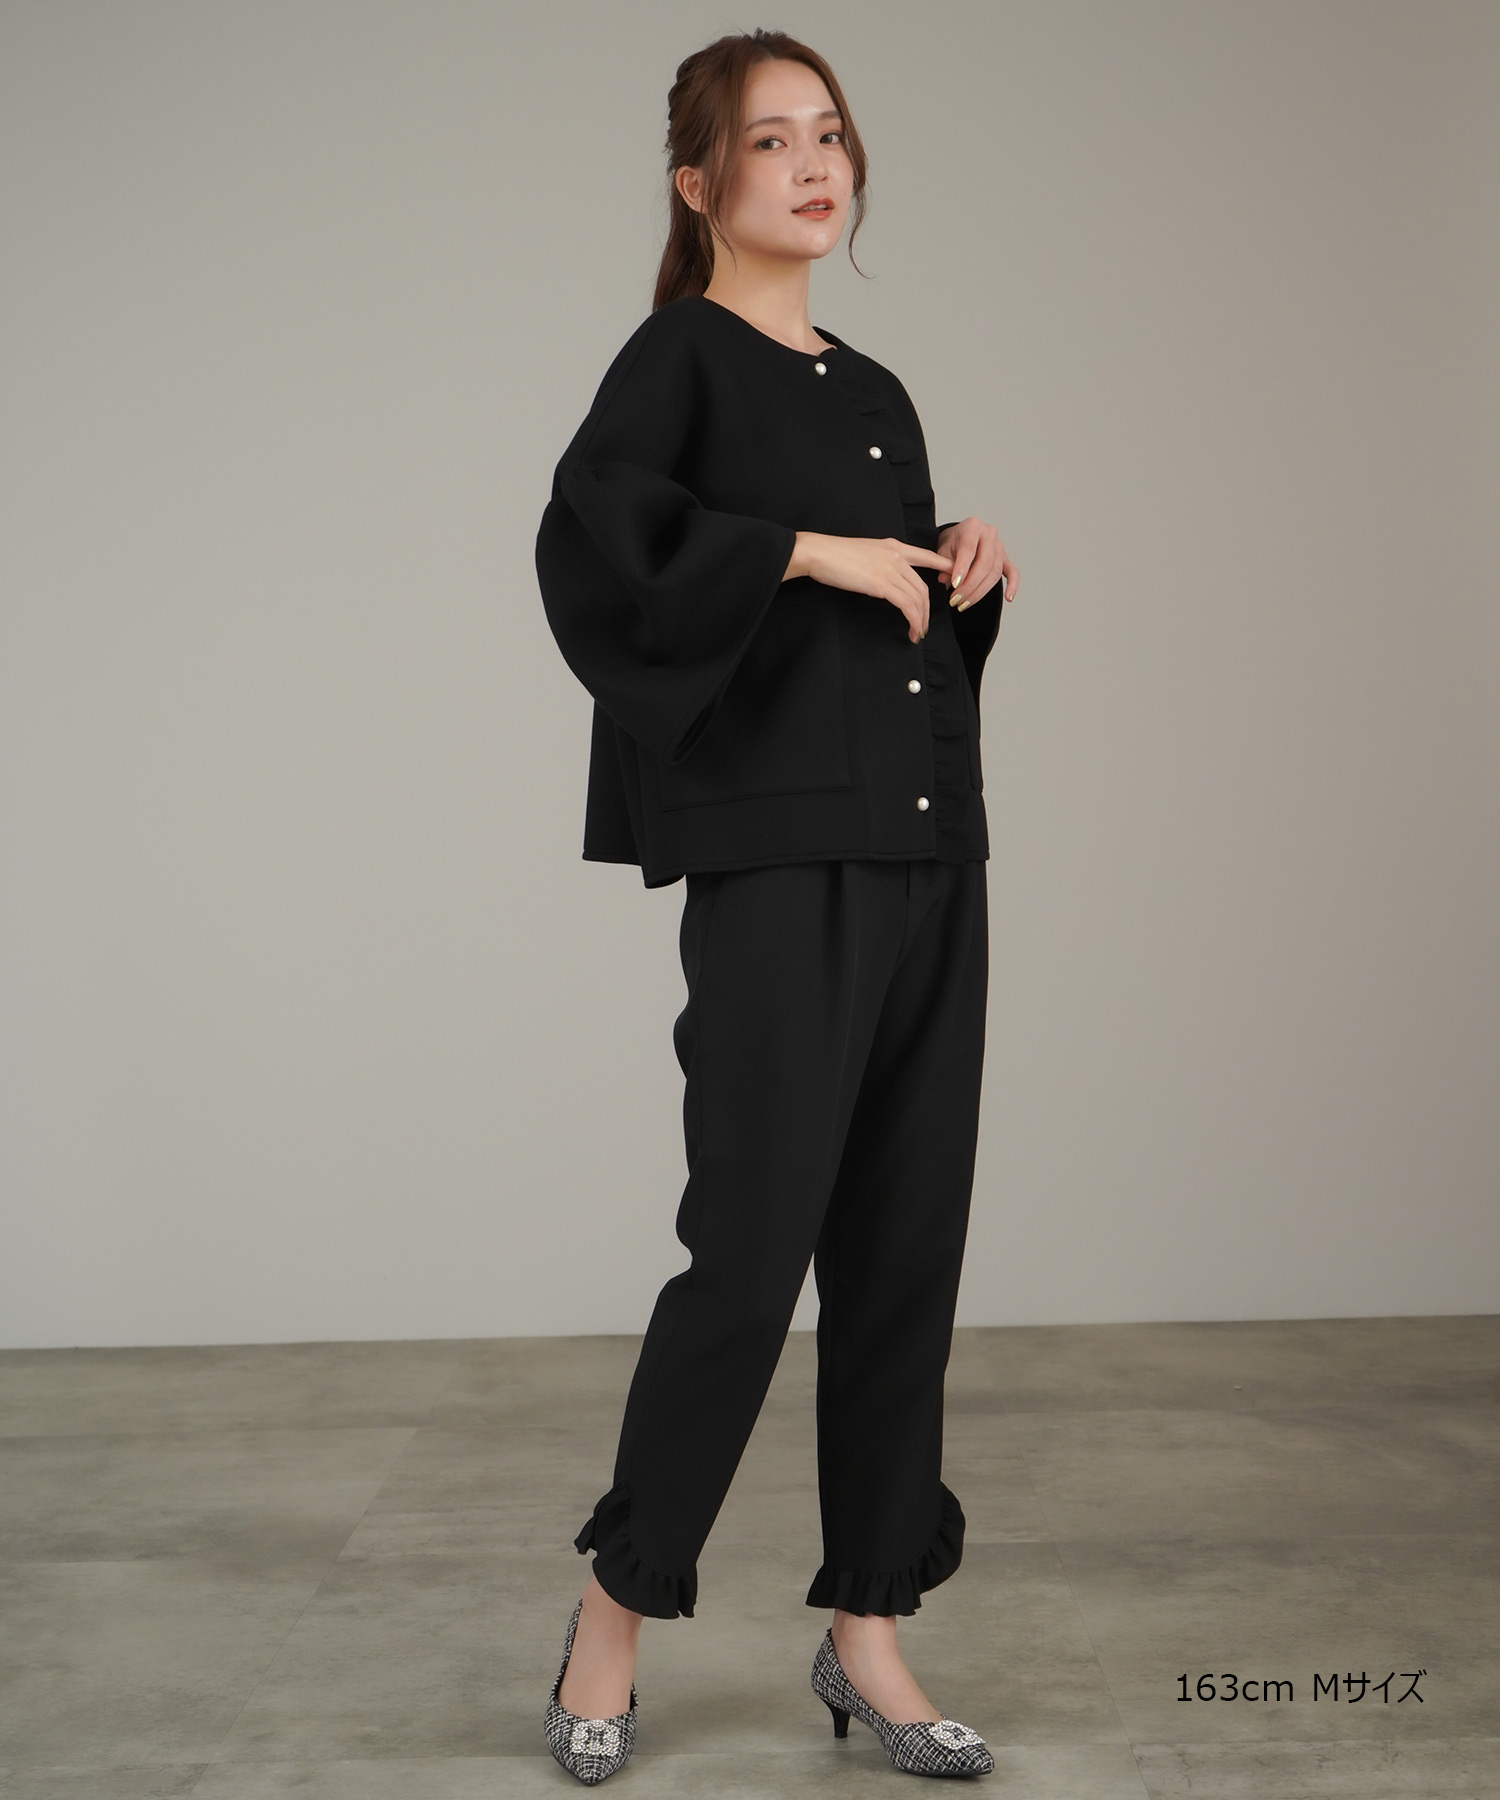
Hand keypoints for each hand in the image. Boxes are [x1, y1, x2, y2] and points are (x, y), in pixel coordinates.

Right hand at [785, 532, 952, 642]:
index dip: (943, 567)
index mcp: (894, 546)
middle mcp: (897, 556)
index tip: (953, 578)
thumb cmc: (834, 555)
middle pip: (923, 587)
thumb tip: (885, 579)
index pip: (927, 556)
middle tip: (924, 626)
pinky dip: (913, 620)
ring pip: (918, 598)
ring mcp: (890, 569)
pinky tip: (911, 630)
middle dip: (927, 610)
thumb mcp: (865, 553)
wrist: (819, 552)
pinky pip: (907, 605)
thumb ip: (881, 562)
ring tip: (918, 633)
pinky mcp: (881, 584)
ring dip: (921, 620)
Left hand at [936, 518, 1016, 611]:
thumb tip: (945, 579)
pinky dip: (1013, 586)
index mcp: (972, 527)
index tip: (954, 584)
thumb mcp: (942, 549)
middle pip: (984, 564)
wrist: (958, 538)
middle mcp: (989, 534)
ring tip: (964, 604)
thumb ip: (943, 563)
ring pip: (994, 573)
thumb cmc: (951, 543)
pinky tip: (1008, 598)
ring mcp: (999, 547)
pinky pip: (1013, 573)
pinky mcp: (1005, 559)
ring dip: (980, 592)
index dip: (962, 568)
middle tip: (956, 599)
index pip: (969, 549)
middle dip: (970, 585)